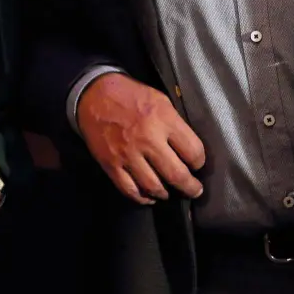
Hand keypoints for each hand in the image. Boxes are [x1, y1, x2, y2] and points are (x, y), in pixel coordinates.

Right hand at [76, 73, 204, 204]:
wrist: (94, 95)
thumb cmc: (130, 95)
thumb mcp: (160, 100)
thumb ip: (175, 124)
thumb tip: (187, 148)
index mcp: (164, 120)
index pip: (193, 151)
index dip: (199, 161)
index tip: (197, 164)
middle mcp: (148, 140)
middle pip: (177, 174)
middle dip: (190, 187)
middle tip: (194, 190)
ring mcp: (128, 154)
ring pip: (154, 186)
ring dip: (166, 194)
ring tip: (170, 192)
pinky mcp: (111, 164)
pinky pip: (129, 189)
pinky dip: (142, 198)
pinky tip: (149, 197)